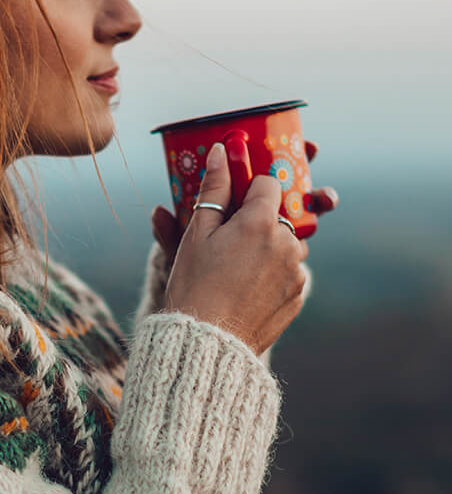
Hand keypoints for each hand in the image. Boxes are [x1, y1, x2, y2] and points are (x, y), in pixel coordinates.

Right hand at [162, 142, 309, 354]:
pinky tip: (246, 288)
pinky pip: (288, 272)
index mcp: (261, 222)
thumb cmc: (195, 284)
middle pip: (277, 214)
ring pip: (285, 243)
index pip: (267, 183)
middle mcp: (288, 243)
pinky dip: (272, 273)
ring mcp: (296, 271)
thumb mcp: (197, 234)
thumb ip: (214, 189)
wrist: (208, 341)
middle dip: (256, 221)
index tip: (233, 204)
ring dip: (267, 247)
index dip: (248, 190)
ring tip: (235, 269)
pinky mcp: (298, 295)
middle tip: (227, 243)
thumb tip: (221, 152)